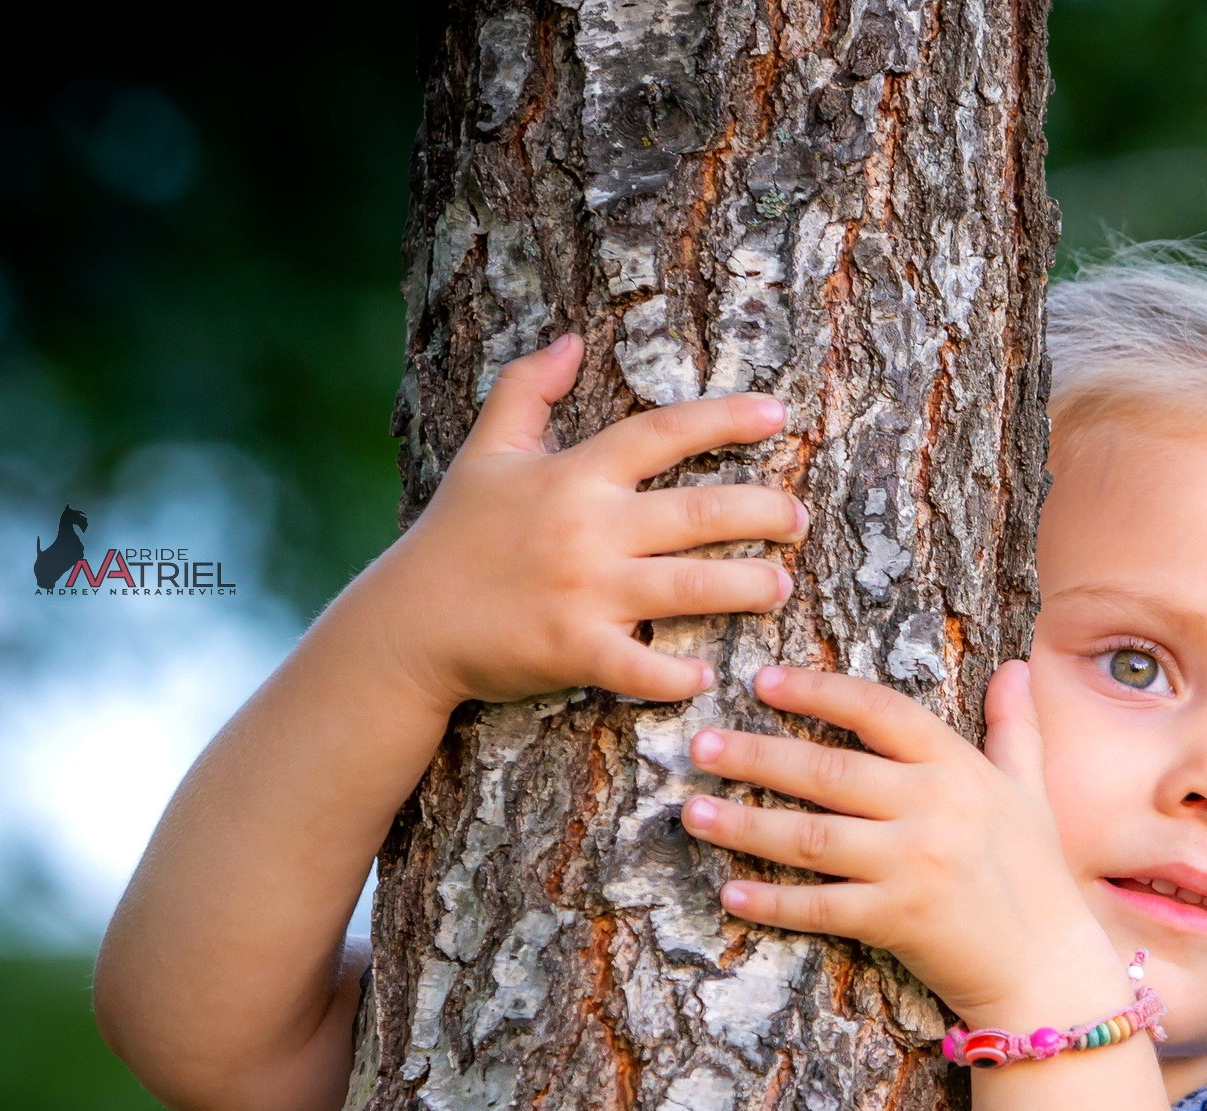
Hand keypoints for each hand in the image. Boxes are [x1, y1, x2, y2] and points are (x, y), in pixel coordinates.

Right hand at [345, 331, 807, 709]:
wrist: (406, 624)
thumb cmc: (453, 536)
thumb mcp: (485, 452)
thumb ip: (527, 391)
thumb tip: (569, 338)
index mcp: (573, 476)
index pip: (662, 433)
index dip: (724, 420)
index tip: (779, 414)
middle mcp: (586, 528)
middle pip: (698, 511)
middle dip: (762, 511)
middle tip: (800, 518)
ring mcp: (582, 592)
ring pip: (689, 586)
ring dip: (747, 586)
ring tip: (781, 585)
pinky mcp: (571, 650)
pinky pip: (640, 666)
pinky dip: (677, 675)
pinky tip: (711, 674)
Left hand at [679, 661, 1126, 1027]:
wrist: (1048, 967)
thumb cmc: (1036, 875)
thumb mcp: (1030, 792)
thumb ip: (1016, 728)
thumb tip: (1019, 667)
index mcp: (958, 768)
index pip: (877, 712)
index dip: (817, 692)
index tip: (763, 681)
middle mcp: (934, 809)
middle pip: (827, 771)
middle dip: (755, 755)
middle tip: (700, 744)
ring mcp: (913, 866)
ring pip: (810, 837)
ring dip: (744, 824)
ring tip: (693, 811)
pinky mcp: (897, 920)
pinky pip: (819, 906)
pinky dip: (772, 901)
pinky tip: (730, 892)